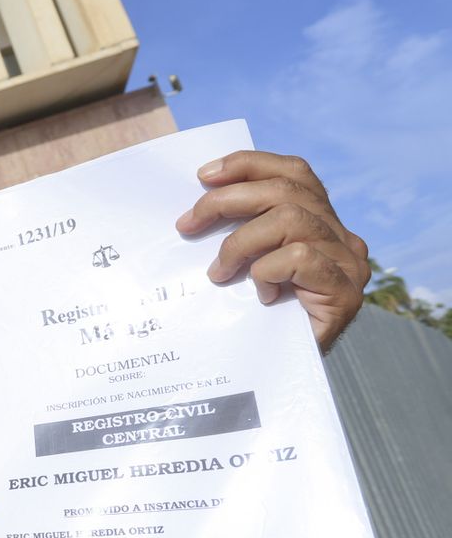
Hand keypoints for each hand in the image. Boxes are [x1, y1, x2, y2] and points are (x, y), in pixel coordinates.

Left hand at [176, 150, 367, 350]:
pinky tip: (259, 294)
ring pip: (290, 219)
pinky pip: (299, 257)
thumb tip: (196, 205)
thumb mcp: (245, 262)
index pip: (293, 172)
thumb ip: (240, 228)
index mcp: (320, 220)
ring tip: (218, 272)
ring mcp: (349, 263)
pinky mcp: (346, 292)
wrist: (283, 371)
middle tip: (187, 225)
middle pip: (286, 189)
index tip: (203, 175)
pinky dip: (266, 270)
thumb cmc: (258, 316)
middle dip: (227, 200)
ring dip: (240, 242)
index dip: (248, 165)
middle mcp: (342, 236)